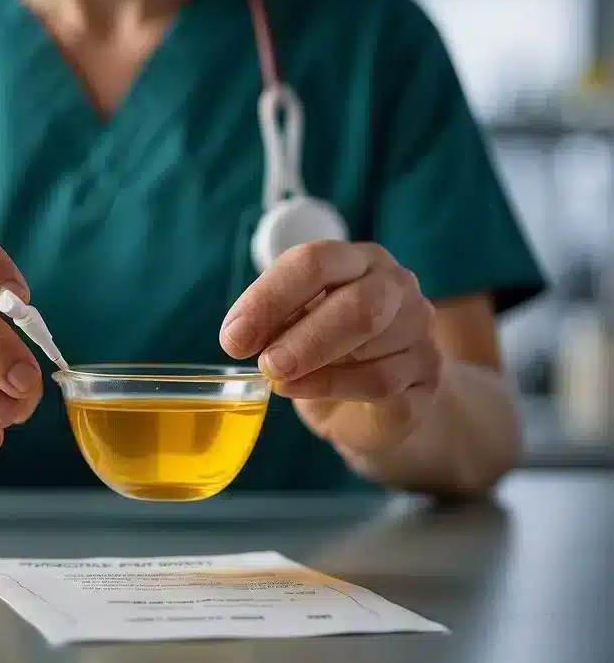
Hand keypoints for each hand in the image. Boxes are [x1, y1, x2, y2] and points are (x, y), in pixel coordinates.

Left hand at [220, 241, 442, 455]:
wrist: (379, 402)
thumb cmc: (326, 353)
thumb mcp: (293, 328)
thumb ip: (275, 323)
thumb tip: (240, 334)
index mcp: (357, 260)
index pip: (315, 261)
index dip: (269, 298)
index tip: (233, 337)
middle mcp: (396, 286)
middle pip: (357, 304)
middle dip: (304, 337)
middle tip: (265, 365)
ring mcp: (420, 330)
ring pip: (372, 346)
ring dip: (316, 368)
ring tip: (280, 382)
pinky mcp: (429, 375)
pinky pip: (383, 382)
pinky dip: (335, 389)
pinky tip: (306, 396)